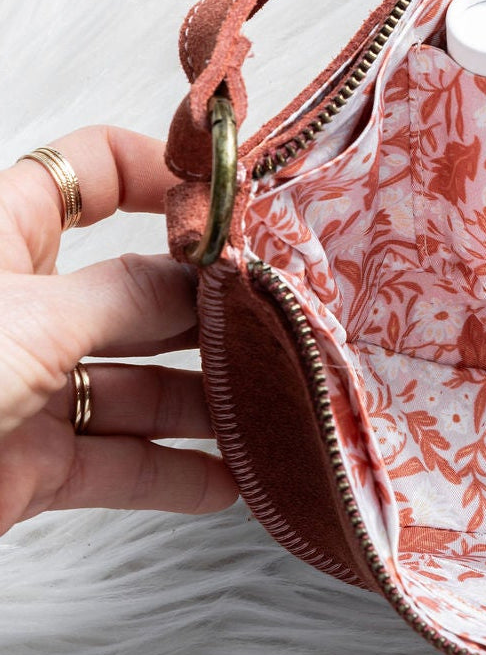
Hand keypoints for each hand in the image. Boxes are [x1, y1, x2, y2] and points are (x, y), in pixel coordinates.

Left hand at [0, 126, 237, 536]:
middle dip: (211, 310)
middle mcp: (22, 304)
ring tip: (278, 411)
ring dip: (207, 401)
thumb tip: (209, 274)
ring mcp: (28, 386)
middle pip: (139, 289)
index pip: (93, 171)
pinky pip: (119, 462)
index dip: (165, 177)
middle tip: (288, 324)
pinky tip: (233, 483)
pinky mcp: (29, 464)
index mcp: (3, 237)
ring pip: (140, 382)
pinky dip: (175, 475)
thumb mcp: (31, 320)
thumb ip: (131, 294)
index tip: (240, 208)